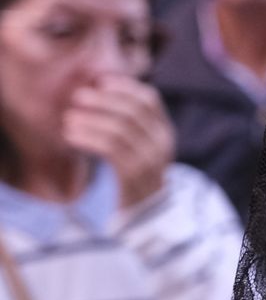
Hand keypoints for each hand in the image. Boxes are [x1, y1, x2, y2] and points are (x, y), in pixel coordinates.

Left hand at [62, 76, 174, 207]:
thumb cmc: (133, 176)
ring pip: (122, 130)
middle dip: (103, 100)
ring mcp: (151, 161)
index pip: (149, 100)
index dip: (124, 87)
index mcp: (164, 132)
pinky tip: (70, 136)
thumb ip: (125, 123)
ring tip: (67, 119)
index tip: (98, 81)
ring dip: (91, 120)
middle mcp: (163, 144)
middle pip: (134, 112)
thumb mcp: (136, 147)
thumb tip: (98, 88)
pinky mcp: (134, 178)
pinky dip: (89, 139)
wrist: (146, 217)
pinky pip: (112, 151)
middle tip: (76, 97)